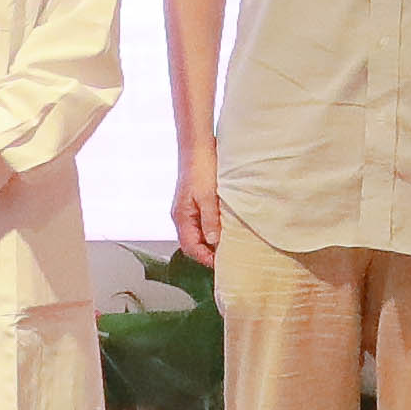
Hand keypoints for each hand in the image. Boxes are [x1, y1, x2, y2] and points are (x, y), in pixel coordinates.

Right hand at [169, 139, 226, 264]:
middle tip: (228, 256)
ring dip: (212, 239)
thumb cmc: (201, 168)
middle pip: (194, 242)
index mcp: (181, 217)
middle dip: (209, 252)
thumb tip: (213, 242)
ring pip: (199, 232)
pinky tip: (226, 226)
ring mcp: (188, 208)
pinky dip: (213, 227)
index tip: (222, 264)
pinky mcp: (195, 201)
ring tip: (230, 243)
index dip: (205, 258)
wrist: (198, 145)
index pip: (190, 247)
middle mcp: (182, 215)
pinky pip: (203, 221)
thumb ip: (210, 220)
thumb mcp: (209, 196)